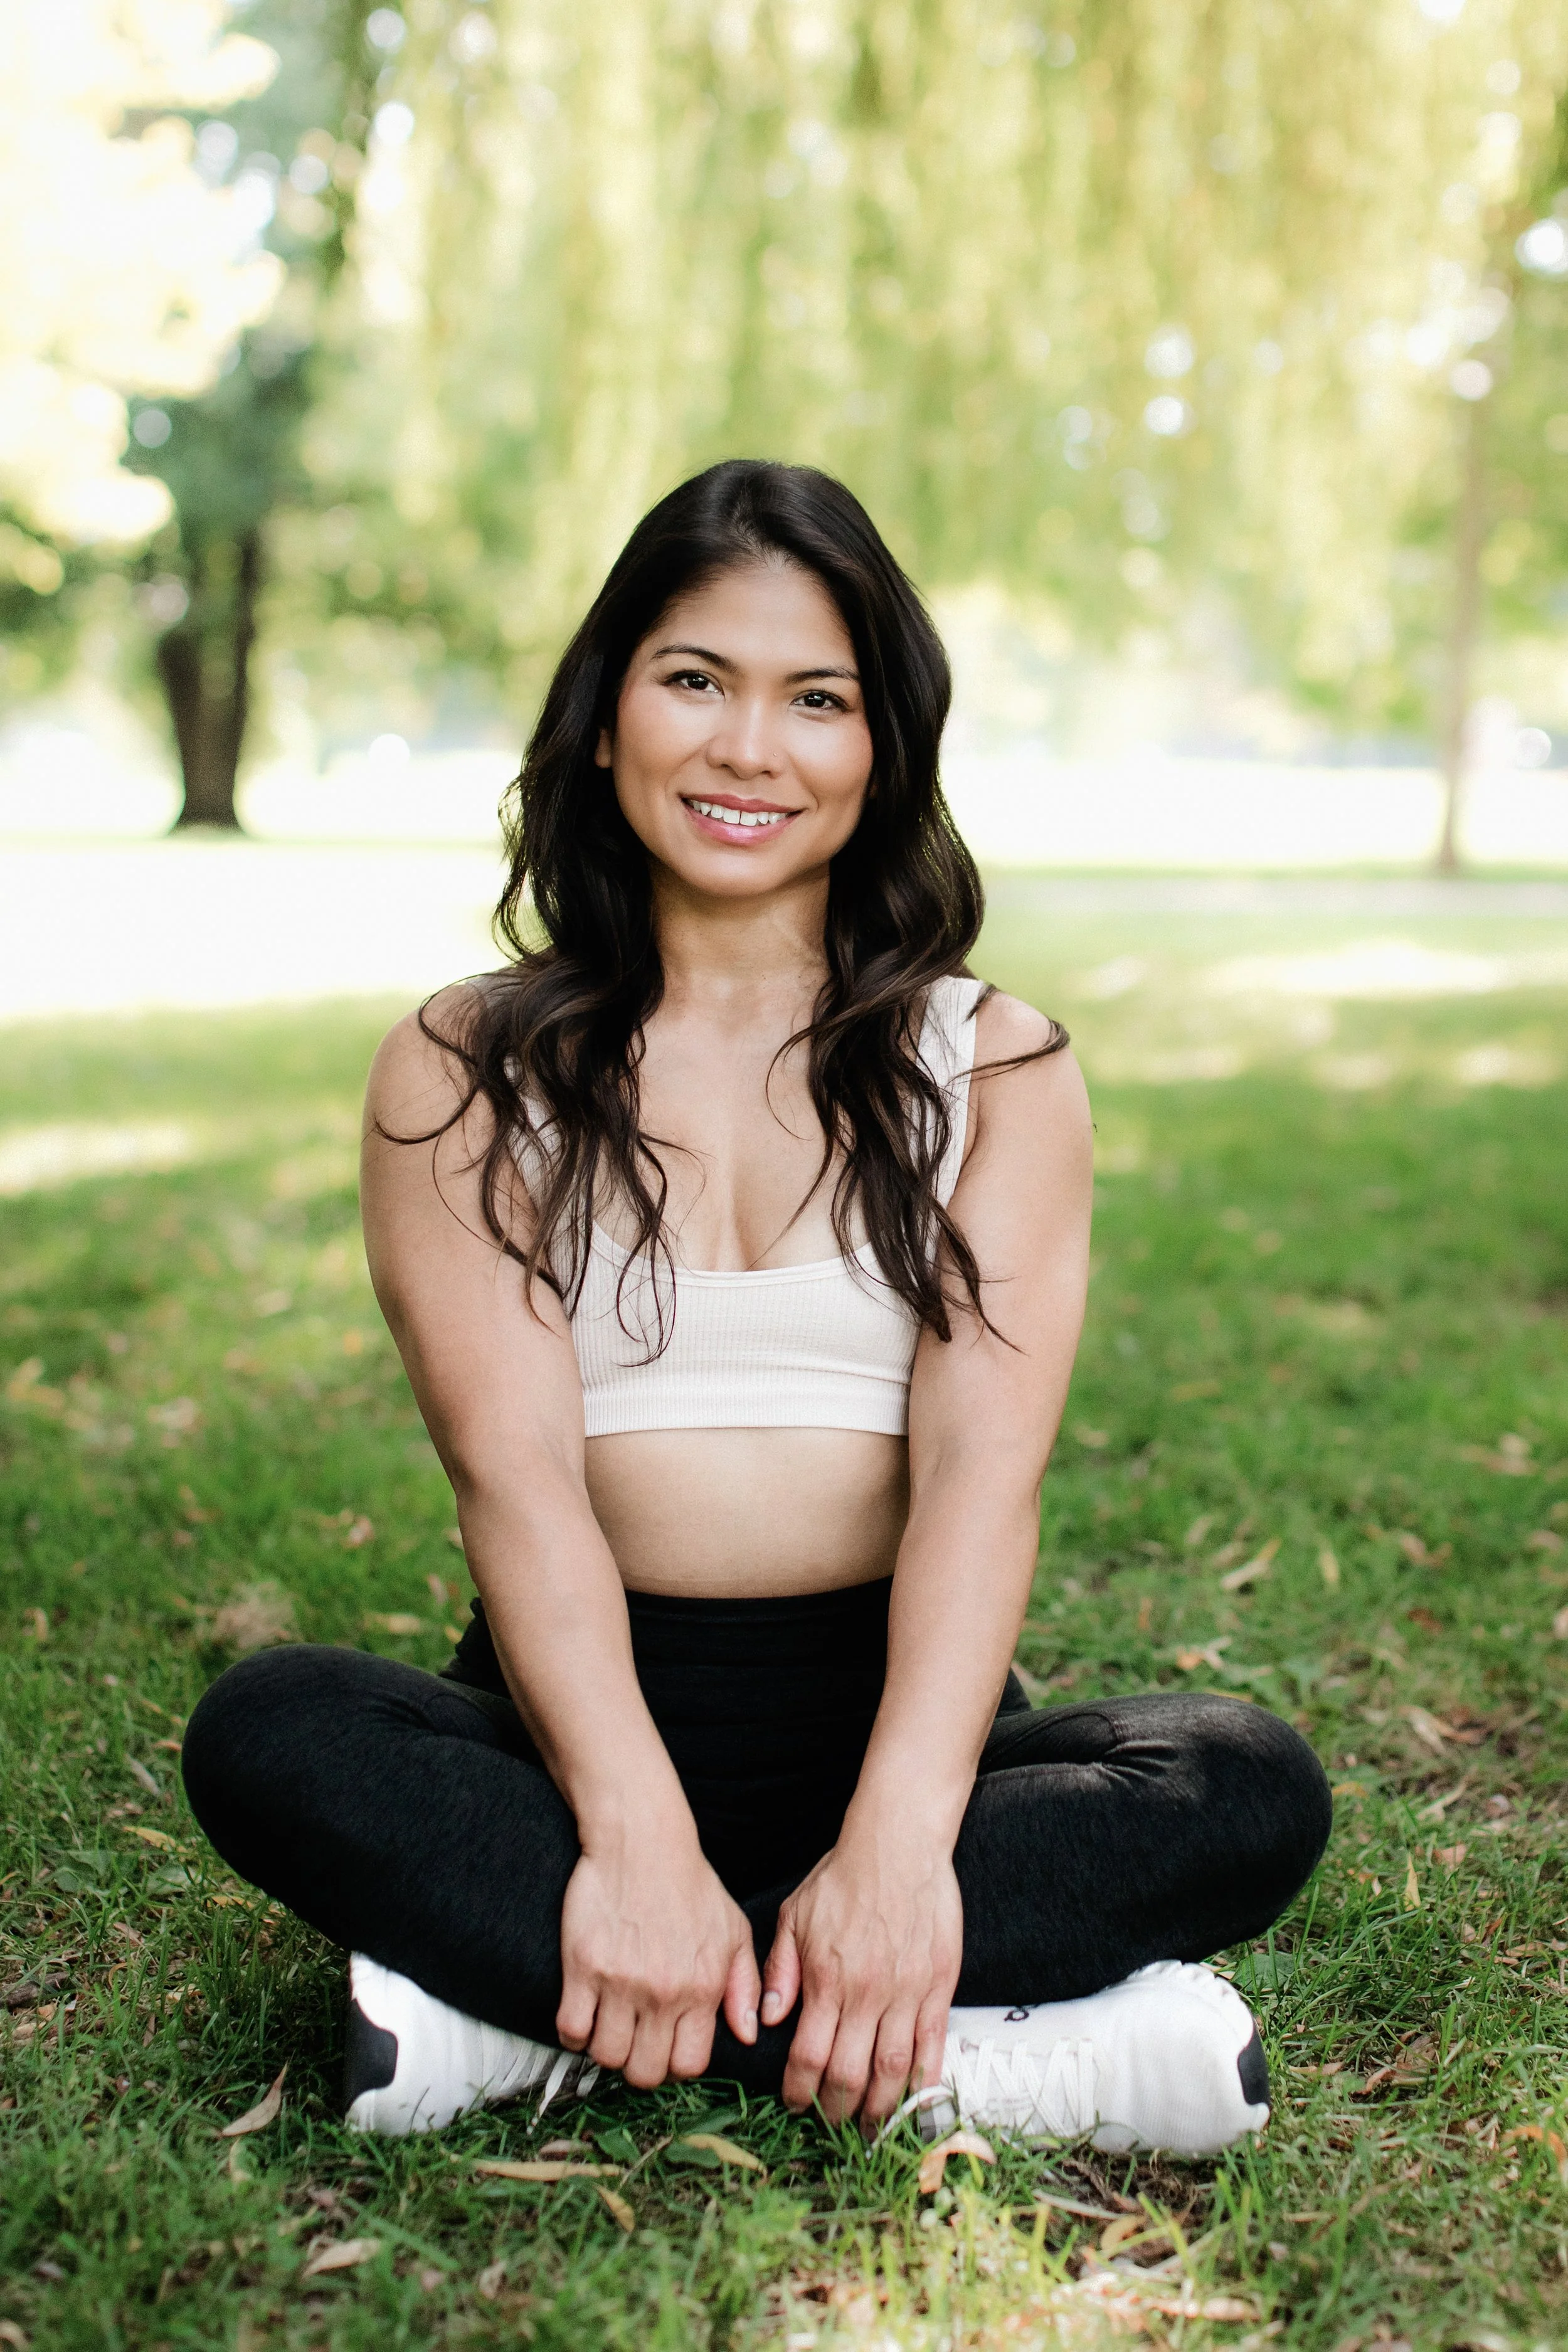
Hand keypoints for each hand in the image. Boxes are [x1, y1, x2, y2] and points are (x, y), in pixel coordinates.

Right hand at [555, 1817, 760, 2088]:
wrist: (642, 1842)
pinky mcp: (583, 1967)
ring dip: (605, 2048)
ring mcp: (621, 1982)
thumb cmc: (689, 1884)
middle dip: (639, 2064)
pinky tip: (582, 2013)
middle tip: (633, 2040)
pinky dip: (573, 2031)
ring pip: (607, 2056)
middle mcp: (664, 1992)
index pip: (689, 2066)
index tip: (663, 2048)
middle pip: (645, 2072)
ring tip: (608, 2025)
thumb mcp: (733, 1930)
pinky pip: (571, 2029)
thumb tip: (748, 2034)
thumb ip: (745, 1985)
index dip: (674, 2065)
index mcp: (702, 1987)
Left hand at [761, 1825, 961, 2125]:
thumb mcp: (795, 1915)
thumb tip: (767, 2019)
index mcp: (825, 1979)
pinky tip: (915, 2096)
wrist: (899, 1844)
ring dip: (880, 2108)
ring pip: (893, 2070)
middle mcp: (865, 1993)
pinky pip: (933, 2044)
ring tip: (870, 2125)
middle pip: (849, 2075)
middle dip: (837, 2111)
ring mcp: (906, 1991)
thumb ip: (779, 1970)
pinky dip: (924, 2077)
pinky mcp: (939, 1984)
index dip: (800, 2092)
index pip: (808, 2057)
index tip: (795, 2106)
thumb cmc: (843, 1876)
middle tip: (832, 2125)